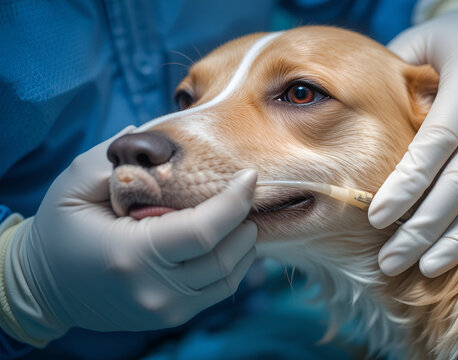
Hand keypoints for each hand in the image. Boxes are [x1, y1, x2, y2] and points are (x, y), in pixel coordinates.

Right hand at [0, 127, 256, 345]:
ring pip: (229, 275)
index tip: (249, 175)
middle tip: (245, 192)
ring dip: (244, 242)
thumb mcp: (74, 186)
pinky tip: (229, 239)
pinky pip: (220, 290)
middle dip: (244, 219)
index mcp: (131, 254)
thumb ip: (114, 159)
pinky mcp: (173, 316)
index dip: (235, 201)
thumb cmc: (61, 230)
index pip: (204, 230)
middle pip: (225, 255)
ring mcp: (166, 310)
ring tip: (240, 214)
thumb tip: (157, 138)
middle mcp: (154, 289)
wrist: (47, 286)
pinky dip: (234, 262)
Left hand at [369, 9, 457, 276]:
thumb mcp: (416, 48)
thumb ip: (393, 87)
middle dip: (423, 225)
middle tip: (389, 258)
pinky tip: (445, 254)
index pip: (437, 140)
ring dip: (449, 240)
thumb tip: (356, 138)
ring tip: (415, 266)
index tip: (376, 217)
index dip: (407, 183)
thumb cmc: (443, 46)